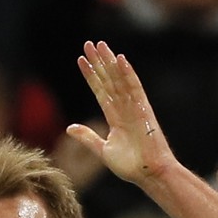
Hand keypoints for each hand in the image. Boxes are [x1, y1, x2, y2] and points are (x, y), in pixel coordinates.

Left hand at [66, 41, 177, 186]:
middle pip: (109, 80)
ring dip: (109, 62)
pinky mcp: (144, 109)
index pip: (100, 91)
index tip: (81, 60)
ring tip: (99, 45)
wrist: (148, 174)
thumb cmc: (130, 165)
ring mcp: (134, 107)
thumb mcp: (102, 150)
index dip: (90, 76)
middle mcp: (124, 108)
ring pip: (119, 79)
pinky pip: (135, 88)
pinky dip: (128, 73)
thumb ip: (87, 137)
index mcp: (115, 117)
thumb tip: (69, 128)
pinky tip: (120, 59)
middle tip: (89, 44)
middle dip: (99, 62)